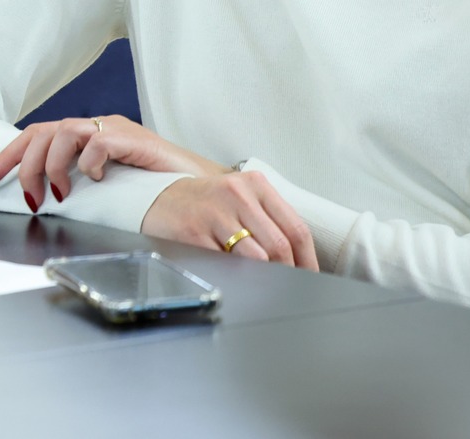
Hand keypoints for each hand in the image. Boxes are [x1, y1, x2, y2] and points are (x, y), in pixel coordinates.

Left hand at [0, 114, 224, 212]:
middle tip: (27, 197)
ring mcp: (116, 130)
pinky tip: (97, 178)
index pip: (36, 135)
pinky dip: (90, 160)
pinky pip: (100, 141)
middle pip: (42, 131)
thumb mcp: (106, 187)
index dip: (8, 155)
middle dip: (23, 163)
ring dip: (54, 166)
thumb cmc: (154, 190)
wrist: (199, 188)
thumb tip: (39, 200)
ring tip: (61, 194)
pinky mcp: (135, 138)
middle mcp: (97, 127)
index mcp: (86, 137)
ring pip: (64, 132)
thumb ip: (78, 185)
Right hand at [142, 170, 317, 270]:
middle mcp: (238, 194)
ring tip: (260, 280)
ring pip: (257, 258)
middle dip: (287, 272)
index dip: (307, 259)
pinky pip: (227, 263)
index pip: (296, 227)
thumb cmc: (206, 202)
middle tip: (286, 285)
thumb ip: (269, 219)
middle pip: (280, 246)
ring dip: (263, 276)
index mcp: (256, 184)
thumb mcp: (242, 197)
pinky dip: (235, 274)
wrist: (160, 198)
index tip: (309, 275)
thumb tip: (298, 258)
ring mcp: (216, 213)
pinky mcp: (195, 232)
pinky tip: (232, 271)